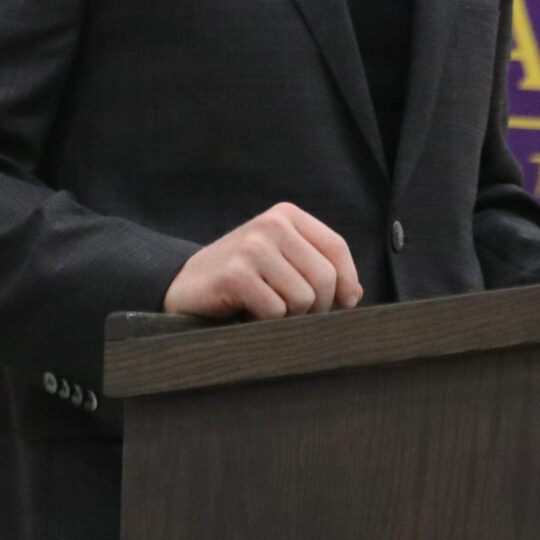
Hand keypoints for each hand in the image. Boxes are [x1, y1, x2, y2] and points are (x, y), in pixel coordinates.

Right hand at [165, 202, 360, 319]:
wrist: (185, 285)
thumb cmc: (242, 277)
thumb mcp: (282, 262)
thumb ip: (318, 269)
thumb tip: (354, 295)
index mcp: (287, 216)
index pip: (336, 247)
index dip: (347, 280)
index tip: (346, 303)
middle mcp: (271, 224)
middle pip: (324, 277)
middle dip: (315, 306)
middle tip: (291, 313)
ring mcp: (252, 248)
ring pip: (303, 298)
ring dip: (288, 317)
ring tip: (266, 310)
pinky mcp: (236, 274)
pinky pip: (275, 311)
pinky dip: (265, 323)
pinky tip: (248, 315)